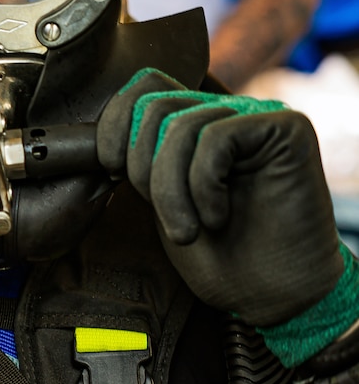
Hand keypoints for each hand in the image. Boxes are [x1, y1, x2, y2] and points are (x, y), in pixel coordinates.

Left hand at [96, 70, 354, 351]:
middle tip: (169, 222)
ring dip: (171, 192)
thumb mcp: (159, 202)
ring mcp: (258, 115)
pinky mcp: (286, 127)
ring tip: (189, 233)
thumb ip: (140, 159)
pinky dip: (205, 187)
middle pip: (155, 107)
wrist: (271, 295)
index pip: (143, 87)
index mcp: (197, 125)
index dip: (115, 123)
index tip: (111, 171)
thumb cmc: (218, 257)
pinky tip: (219, 217)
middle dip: (144, 171)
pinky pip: (216, 138)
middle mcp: (228, 112)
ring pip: (182, 126)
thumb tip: (98, 131)